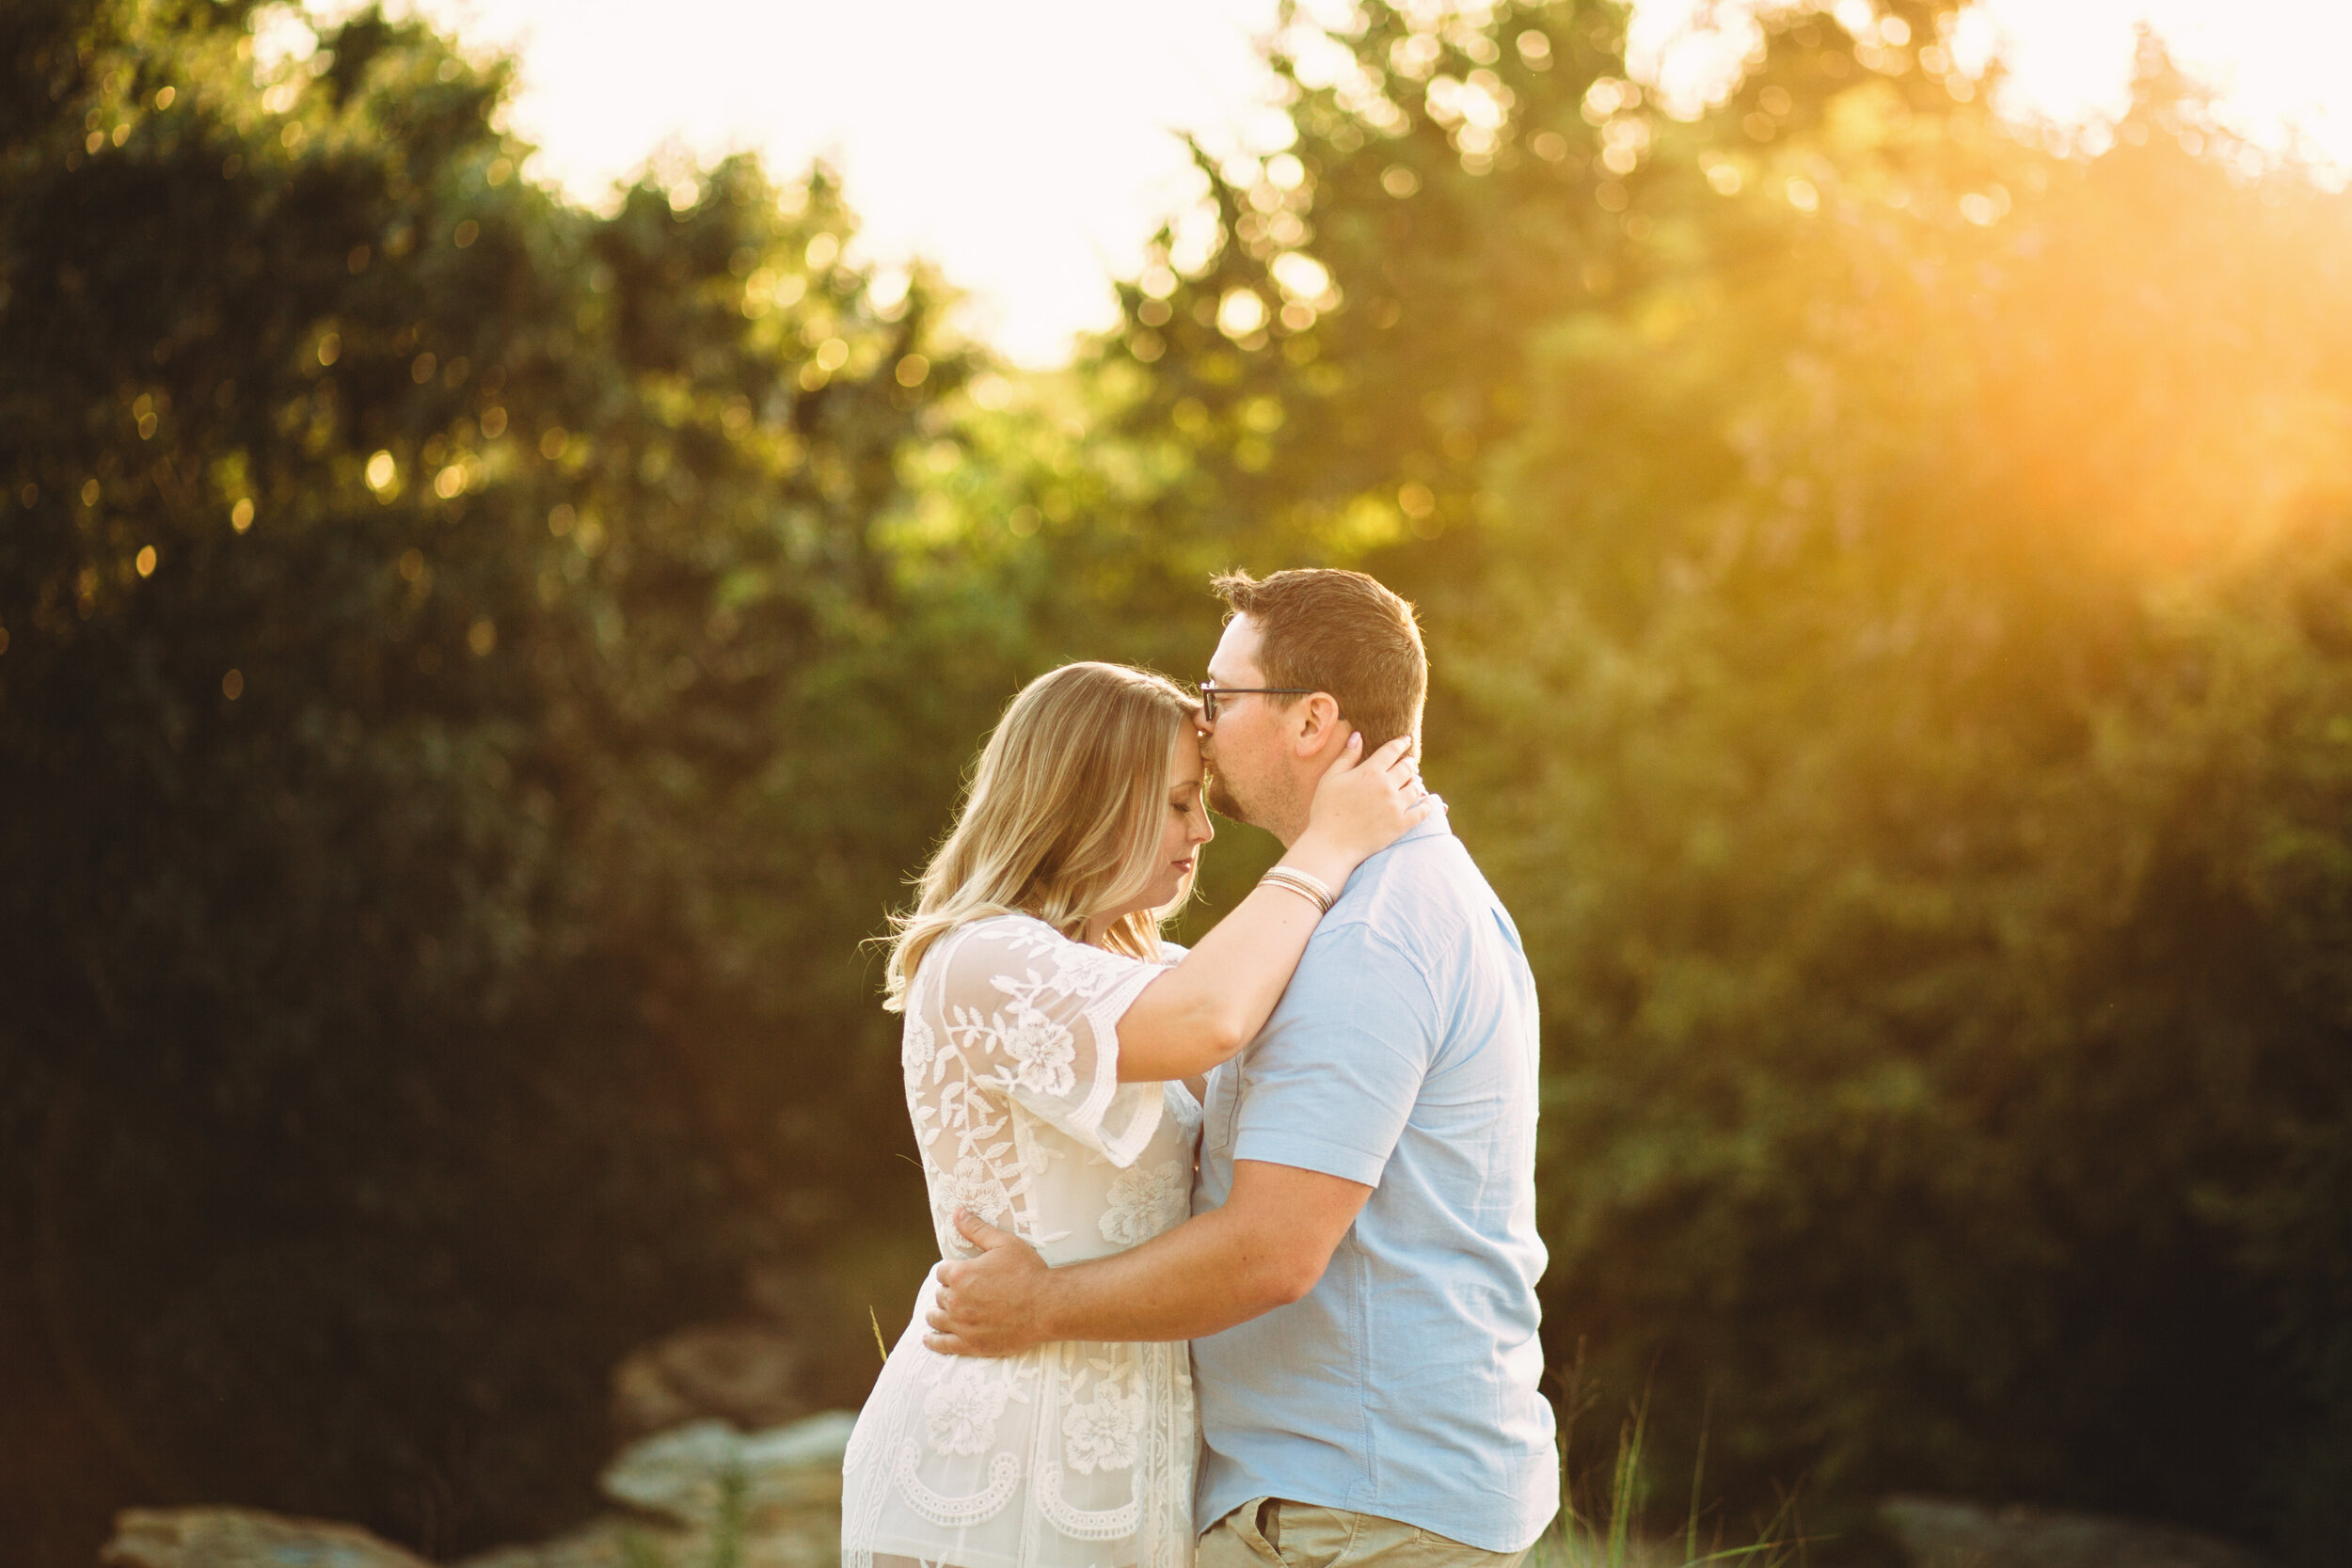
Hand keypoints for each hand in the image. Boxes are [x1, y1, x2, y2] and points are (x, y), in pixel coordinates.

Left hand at [922, 1210, 1053, 1357]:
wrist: (1046, 1305)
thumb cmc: (1028, 1271)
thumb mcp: (1003, 1243)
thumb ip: (976, 1229)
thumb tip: (958, 1212)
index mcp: (961, 1274)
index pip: (942, 1271)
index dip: (951, 1271)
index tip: (960, 1273)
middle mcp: (956, 1300)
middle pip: (939, 1295)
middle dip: (948, 1291)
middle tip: (962, 1292)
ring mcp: (962, 1325)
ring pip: (936, 1318)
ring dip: (937, 1313)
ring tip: (940, 1313)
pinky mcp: (970, 1344)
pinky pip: (942, 1345)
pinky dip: (933, 1341)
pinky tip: (929, 1338)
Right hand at [1292, 733, 1437, 878]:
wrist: (1331, 844)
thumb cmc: (1326, 810)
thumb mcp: (1330, 778)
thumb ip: (1346, 756)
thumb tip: (1357, 735)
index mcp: (1370, 772)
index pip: (1391, 751)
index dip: (1400, 743)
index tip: (1406, 739)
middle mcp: (1387, 786)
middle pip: (1407, 768)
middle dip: (1409, 763)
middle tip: (1409, 763)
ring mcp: (1396, 806)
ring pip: (1416, 787)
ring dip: (1416, 782)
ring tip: (1414, 782)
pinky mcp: (1401, 825)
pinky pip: (1422, 811)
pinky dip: (1426, 804)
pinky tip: (1426, 801)